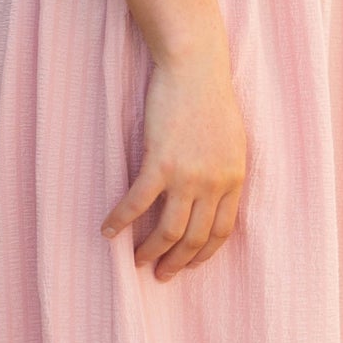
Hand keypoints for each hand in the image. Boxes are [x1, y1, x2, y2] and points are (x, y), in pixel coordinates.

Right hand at [101, 46, 246, 279]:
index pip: (222, 231)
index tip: (190, 265)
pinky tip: (107, 232)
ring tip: (137, 262)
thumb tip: (213, 194)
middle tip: (161, 274)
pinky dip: (120, 221)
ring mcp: (187, 175)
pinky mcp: (160, 163)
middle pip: (195, 238)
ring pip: (168, 230)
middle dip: (177, 262)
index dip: (204, 254)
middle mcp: (214, 183)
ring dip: (150, 252)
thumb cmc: (212, 97)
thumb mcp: (233, 140)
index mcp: (235, 178)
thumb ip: (225, 170)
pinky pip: (138, 203)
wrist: (195, 67)